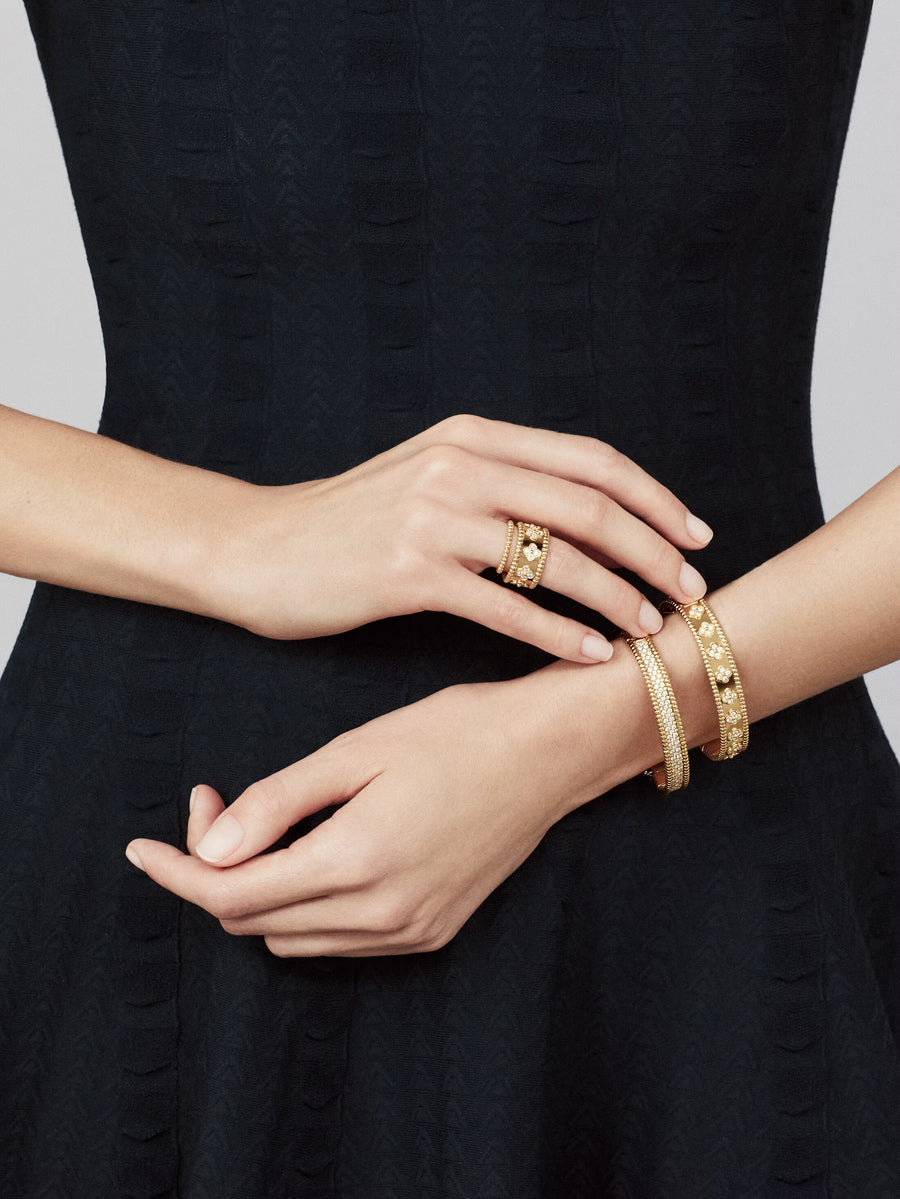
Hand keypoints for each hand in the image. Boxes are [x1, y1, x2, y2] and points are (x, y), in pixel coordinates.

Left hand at [124, 669, 624, 956]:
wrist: (550, 752)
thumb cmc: (458, 732)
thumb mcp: (358, 750)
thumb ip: (277, 804)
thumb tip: (205, 853)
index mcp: (358, 861)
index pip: (232, 894)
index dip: (177, 871)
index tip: (142, 844)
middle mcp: (384, 912)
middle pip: (257, 922)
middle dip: (215, 871)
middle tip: (216, 804)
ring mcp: (412, 928)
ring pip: (295, 937)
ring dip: (259, 891)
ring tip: (263, 824)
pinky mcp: (433, 928)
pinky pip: (341, 938)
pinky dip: (306, 906)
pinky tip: (314, 851)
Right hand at [221, 412, 712, 661]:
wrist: (257, 549)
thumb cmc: (347, 521)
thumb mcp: (426, 475)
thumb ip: (497, 479)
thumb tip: (581, 512)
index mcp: (472, 435)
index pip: (591, 460)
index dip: (653, 498)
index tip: (696, 535)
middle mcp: (460, 465)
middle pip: (588, 506)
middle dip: (653, 552)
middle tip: (691, 593)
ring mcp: (433, 517)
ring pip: (556, 558)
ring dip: (616, 597)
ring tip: (651, 630)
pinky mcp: (407, 572)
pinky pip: (504, 606)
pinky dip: (555, 634)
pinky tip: (587, 655)